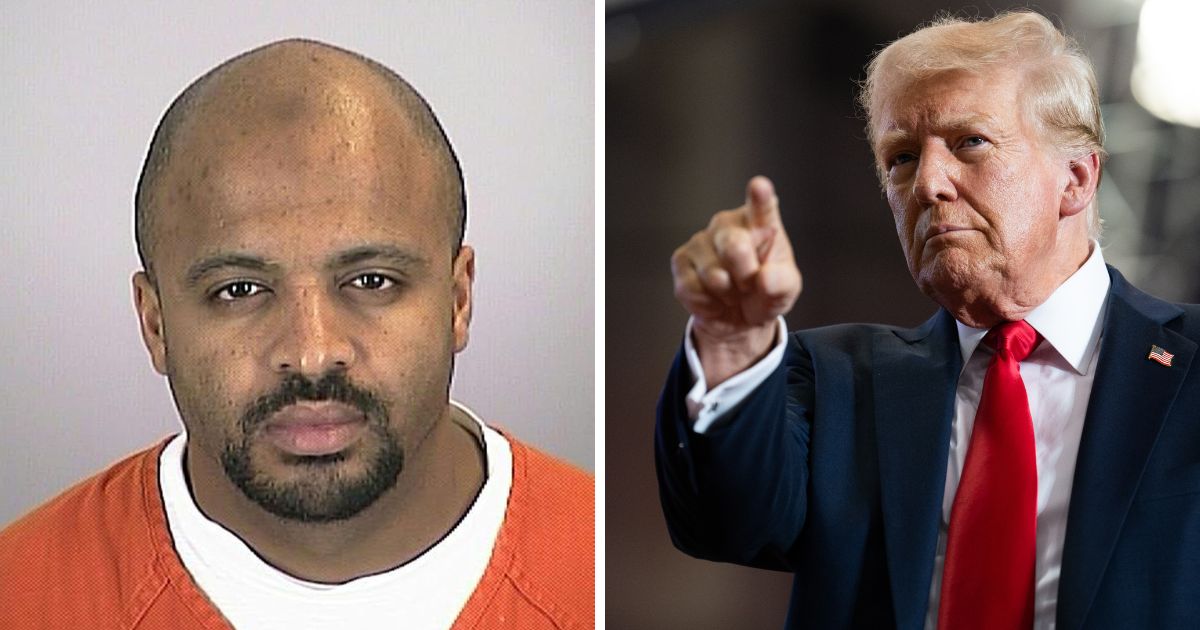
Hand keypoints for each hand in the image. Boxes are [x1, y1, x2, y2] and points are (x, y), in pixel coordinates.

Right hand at [671, 176, 801, 384]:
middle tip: (750, 285)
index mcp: (760, 223)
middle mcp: (727, 224)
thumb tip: (765, 278)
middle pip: (734, 246)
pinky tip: (714, 299)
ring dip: (727, 295)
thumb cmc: (765, 294)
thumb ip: (782, 283)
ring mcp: (700, 240)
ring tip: (733, 292)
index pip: (761, 207)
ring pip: (713, 274)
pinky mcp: (680, 259)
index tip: (759, 185)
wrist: (739, 318)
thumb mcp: (785, 291)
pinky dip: (708, 304)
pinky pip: (692, 289)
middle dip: (746, 276)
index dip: (759, 197)